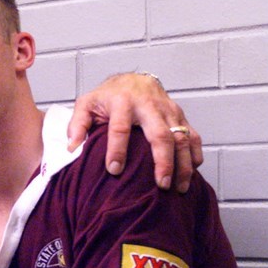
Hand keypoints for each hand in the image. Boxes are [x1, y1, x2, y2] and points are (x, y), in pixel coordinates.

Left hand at [67, 72, 201, 192]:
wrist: (133, 80)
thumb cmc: (108, 97)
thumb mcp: (87, 104)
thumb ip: (78, 125)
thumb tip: (72, 147)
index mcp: (122, 102)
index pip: (120, 128)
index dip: (117, 150)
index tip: (114, 171)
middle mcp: (148, 106)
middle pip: (160, 135)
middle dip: (162, 161)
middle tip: (161, 185)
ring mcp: (168, 111)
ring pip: (181, 138)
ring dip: (182, 164)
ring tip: (179, 188)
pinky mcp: (180, 116)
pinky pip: (194, 136)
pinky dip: (195, 154)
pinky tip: (192, 172)